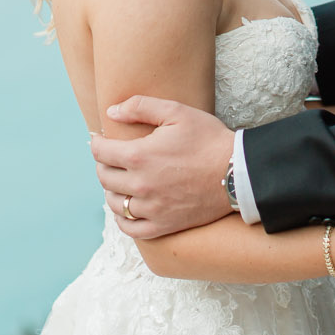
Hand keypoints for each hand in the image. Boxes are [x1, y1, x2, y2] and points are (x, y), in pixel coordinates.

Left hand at [89, 96, 235, 238]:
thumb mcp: (177, 111)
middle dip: (104, 164)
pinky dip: (123, 218)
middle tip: (112, 157)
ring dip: (112, 190)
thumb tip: (111, 112)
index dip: (97, 143)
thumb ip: (140, 107)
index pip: (101, 152)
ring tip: (120, 180)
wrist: (237, 172)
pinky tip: (127, 207)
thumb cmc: (208, 139)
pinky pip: (131, 228)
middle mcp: (140, 185)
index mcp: (140, 156)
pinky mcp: (163, 225)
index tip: (100, 140)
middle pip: (104, 177)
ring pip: (114, 203)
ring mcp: (151, 208)